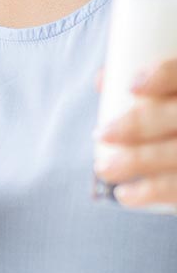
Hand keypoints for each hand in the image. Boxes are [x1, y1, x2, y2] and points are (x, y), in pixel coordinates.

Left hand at [94, 58, 176, 210]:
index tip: (131, 87)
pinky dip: (153, 193)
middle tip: (102, 133)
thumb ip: (145, 82)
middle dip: (140, 125)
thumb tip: (102, 80)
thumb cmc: (174, 113)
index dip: (163, 77)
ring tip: (104, 168)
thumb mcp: (172, 92)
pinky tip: (126, 195)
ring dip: (139, 162)